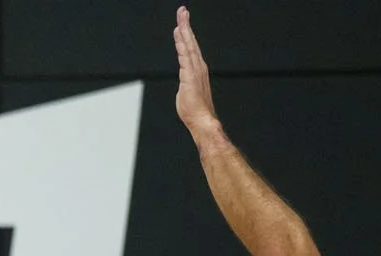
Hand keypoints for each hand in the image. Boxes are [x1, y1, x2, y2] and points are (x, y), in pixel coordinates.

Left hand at [174, 6, 220, 135]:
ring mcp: (194, 70)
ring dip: (184, 29)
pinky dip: (182, 42)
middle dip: (186, 25)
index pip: (190, 47)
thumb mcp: (187, 92)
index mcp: (197, 69)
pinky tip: (178, 33)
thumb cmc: (194, 110)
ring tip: (181, 16)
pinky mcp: (189, 75)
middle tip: (182, 11)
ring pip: (188, 45)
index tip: (182, 21)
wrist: (201, 120)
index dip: (186, 34)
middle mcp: (198, 66)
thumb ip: (185, 83)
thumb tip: (184, 83)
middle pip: (191, 41)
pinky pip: (184, 55)